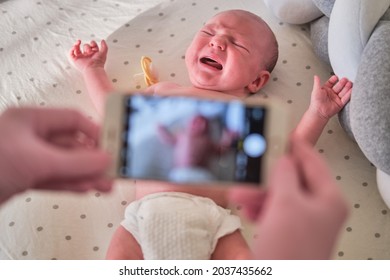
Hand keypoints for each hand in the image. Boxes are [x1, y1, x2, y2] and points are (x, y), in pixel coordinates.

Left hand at [0, 107, 112, 202]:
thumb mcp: (38, 160)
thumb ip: (75, 162)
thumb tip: (102, 159)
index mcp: (29, 119)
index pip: (72, 120)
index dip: (94, 132)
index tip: (111, 145)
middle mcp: (29, 136)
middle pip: (71, 145)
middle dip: (92, 160)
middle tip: (111, 169)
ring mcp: (27, 158)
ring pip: (64, 165)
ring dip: (86, 175)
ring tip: (104, 183)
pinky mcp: (24, 177)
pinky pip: (54, 178)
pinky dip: (71, 183)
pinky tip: (87, 187)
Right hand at [69, 39, 107, 71]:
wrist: (93, 68)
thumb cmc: (98, 62)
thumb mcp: (103, 52)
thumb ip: (104, 46)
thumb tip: (103, 40)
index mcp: (93, 54)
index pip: (92, 46)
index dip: (93, 43)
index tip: (93, 43)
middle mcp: (87, 56)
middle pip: (85, 46)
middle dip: (87, 46)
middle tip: (89, 50)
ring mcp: (81, 58)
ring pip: (77, 49)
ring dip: (77, 44)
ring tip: (79, 42)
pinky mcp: (75, 60)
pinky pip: (71, 53)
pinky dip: (72, 49)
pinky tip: (75, 46)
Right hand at [229, 141, 348, 258]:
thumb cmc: (290, 252)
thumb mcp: (285, 203)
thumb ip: (284, 174)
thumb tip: (281, 157)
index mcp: (329, 200)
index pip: (313, 161)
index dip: (294, 146)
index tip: (279, 133)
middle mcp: (319, 209)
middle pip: (292, 178)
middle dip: (268, 175)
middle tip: (253, 166)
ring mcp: (303, 221)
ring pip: (279, 194)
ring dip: (259, 192)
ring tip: (242, 193)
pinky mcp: (289, 230)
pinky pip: (273, 209)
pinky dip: (260, 206)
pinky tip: (248, 208)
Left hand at [309, 75, 351, 119]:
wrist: (319, 112)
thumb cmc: (316, 102)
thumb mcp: (316, 90)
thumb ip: (317, 83)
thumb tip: (316, 76)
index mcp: (326, 90)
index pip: (331, 83)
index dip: (334, 79)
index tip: (336, 77)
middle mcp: (332, 94)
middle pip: (339, 86)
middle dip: (342, 82)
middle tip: (345, 79)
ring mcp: (336, 98)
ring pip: (343, 91)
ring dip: (347, 87)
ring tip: (350, 83)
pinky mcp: (340, 104)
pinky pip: (346, 98)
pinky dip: (349, 94)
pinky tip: (352, 90)